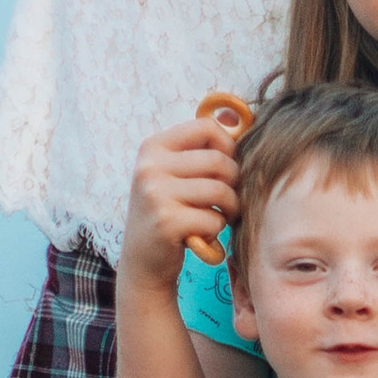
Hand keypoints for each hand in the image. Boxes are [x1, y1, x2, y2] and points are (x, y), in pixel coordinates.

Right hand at [124, 113, 243, 282]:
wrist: (143, 263)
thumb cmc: (168, 214)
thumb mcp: (174, 175)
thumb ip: (201, 147)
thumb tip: (235, 115)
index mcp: (153, 147)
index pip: (207, 128)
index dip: (228, 147)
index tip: (224, 170)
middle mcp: (150, 166)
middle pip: (220, 161)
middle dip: (233, 184)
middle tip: (226, 202)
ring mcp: (155, 194)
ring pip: (221, 191)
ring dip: (229, 210)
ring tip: (218, 218)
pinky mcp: (166, 222)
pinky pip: (214, 219)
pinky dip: (216, 232)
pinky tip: (202, 237)